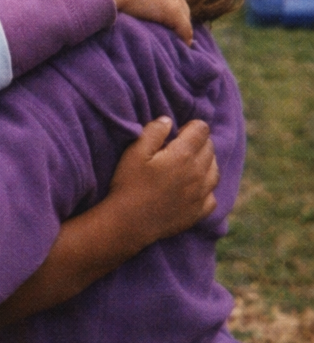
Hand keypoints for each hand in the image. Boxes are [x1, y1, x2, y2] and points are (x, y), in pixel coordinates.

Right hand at [109, 116, 218, 244]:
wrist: (128, 223)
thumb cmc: (128, 184)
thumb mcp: (134, 152)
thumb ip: (153, 132)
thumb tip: (168, 120)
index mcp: (184, 154)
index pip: (202, 129)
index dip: (190, 126)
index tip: (177, 133)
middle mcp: (199, 173)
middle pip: (210, 148)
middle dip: (198, 143)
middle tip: (178, 149)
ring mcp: (201, 194)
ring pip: (215, 171)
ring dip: (205, 164)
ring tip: (187, 166)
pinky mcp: (199, 212)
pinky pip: (213, 196)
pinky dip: (206, 189)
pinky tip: (192, 189)